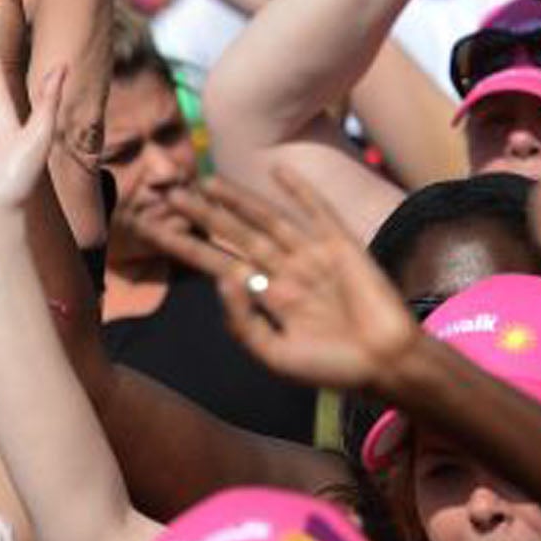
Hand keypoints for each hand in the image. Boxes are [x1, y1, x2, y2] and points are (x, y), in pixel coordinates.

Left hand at [152, 168, 420, 393]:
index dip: (187, 247)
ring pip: (267, 220)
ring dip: (239, 200)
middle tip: (170, 195)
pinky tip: (279, 171)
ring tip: (206, 182)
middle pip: (236, 236)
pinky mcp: (341, 248)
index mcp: (266, 297)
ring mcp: (312, 256)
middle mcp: (285, 271)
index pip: (218, 264)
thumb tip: (221, 278)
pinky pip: (317, 213)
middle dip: (204, 216)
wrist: (385, 366)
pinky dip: (300, 191)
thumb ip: (243, 321)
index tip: (154, 231)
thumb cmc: (331, 369)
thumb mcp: (273, 355)